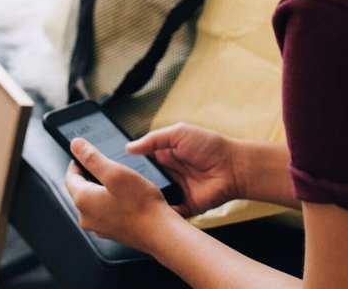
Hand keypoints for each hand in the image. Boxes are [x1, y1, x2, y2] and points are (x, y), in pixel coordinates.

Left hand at [64, 138, 182, 251]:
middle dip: (90, 176)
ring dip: (102, 190)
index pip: (70, 177)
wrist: (161, 233)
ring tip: (119, 182)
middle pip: (81, 191)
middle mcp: (86, 217)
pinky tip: (127, 199)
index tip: (83, 155)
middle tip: (106, 166)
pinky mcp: (112, 233)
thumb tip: (75, 145)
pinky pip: (105, 213)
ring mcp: (99, 227)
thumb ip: (93, 158)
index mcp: (83, 200)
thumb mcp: (116, 173)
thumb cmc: (141, 205)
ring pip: (94, 202)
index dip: (76, 163)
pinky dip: (111, 203)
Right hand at [126, 123, 241, 216]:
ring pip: (154, 198)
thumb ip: (154, 139)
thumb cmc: (209, 146)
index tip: (115, 170)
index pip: (142, 163)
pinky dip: (161, 214)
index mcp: (166, 156)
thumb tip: (129, 147)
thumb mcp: (179, 133)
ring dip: (146, 200)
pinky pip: (169, 213)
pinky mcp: (184, 207)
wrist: (232, 167)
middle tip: (121, 188)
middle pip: (145, 183)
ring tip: (131, 202)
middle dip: (135, 186)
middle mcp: (169, 175)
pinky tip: (150, 213)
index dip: (130, 167)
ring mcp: (176, 192)